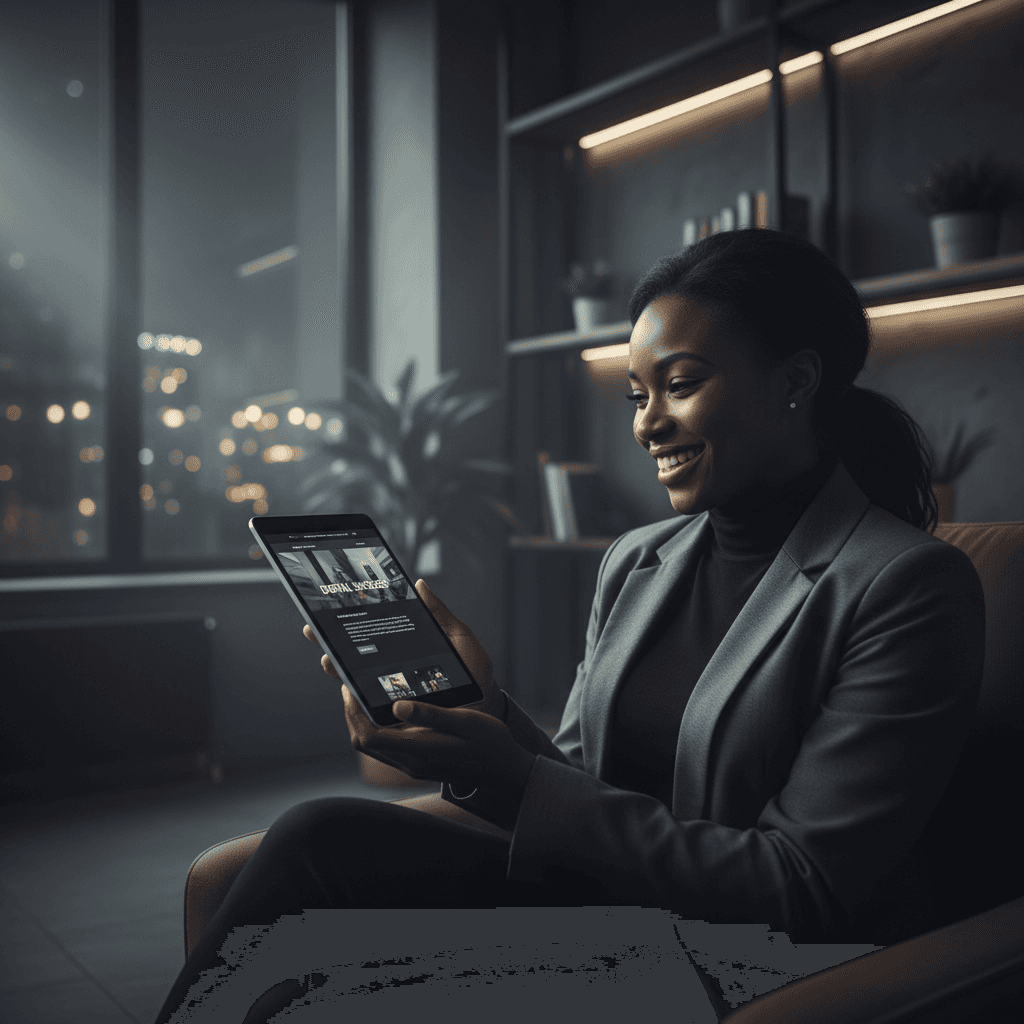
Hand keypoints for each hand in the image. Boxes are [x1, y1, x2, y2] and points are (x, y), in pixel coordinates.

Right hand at [302, 578, 505, 720]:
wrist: (489, 711)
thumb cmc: (476, 674)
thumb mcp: (460, 639)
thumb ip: (439, 614)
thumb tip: (419, 585)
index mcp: (405, 651)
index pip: (370, 639)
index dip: (348, 628)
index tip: (328, 614)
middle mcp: (393, 674)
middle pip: (354, 661)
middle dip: (333, 648)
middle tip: (318, 635)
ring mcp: (392, 698)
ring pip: (356, 687)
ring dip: (340, 674)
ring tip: (332, 661)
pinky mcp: (397, 721)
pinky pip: (371, 714)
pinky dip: (357, 703)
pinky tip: (350, 690)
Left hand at [336, 686, 535, 792]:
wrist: (504, 771)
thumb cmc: (490, 743)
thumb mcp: (464, 721)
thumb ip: (430, 713)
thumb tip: (396, 705)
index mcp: (419, 750)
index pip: (369, 736)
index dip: (353, 712)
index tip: (350, 688)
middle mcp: (411, 762)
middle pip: (364, 743)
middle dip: (352, 715)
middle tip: (351, 687)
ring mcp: (413, 766)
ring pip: (373, 747)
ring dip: (363, 722)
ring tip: (364, 695)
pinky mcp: (418, 764)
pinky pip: (386, 748)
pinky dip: (377, 729)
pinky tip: (386, 711)